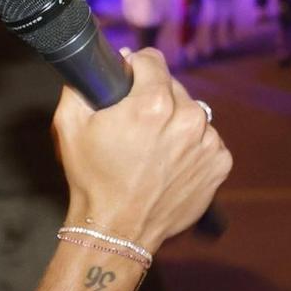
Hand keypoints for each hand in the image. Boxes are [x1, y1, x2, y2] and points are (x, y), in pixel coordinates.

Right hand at [52, 48, 231, 252]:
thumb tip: (95, 65)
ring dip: (176, 123)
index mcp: (154, 103)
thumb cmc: (92, 179)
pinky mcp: (220, 164)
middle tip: (137, 125)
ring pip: (192, 113)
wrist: (117, 230)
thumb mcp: (70, 126)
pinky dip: (192, 147)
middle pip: (173, 87)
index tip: (129, 79)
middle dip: (155, 98)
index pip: (152, 60)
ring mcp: (208, 142)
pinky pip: (207, 140)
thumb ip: (80, 85)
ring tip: (154, 148)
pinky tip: (170, 163)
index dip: (136, 67)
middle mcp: (188, 118)